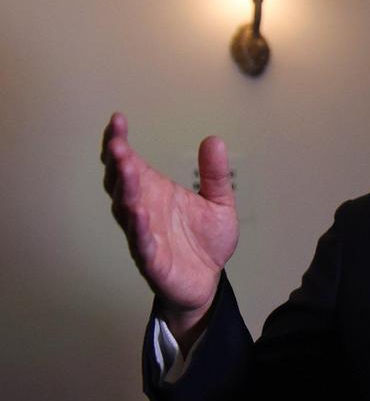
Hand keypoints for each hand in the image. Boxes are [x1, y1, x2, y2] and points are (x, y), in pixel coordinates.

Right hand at [101, 113, 237, 342]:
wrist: (210, 281)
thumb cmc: (206, 242)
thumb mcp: (220, 203)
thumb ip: (215, 175)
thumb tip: (214, 140)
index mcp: (154, 192)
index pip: (130, 163)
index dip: (120, 142)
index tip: (118, 119)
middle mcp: (143, 210)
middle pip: (121, 183)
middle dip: (118, 163)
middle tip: (118, 144)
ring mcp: (144, 235)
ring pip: (126, 211)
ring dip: (126, 190)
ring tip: (127, 169)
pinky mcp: (152, 261)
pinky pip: (141, 244)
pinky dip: (139, 229)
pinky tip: (138, 213)